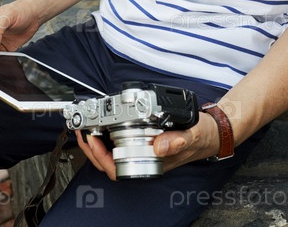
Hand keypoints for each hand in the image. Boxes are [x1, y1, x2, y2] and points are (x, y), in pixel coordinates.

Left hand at [76, 112, 220, 180]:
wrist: (212, 132)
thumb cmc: (203, 135)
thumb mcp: (193, 134)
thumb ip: (178, 140)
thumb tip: (159, 146)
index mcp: (154, 162)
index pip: (120, 170)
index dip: (101, 158)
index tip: (93, 139)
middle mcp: (146, 159)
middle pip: (110, 164)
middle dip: (92, 150)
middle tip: (82, 131)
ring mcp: (143, 151)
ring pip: (113, 155)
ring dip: (97, 143)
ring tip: (87, 127)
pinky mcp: (144, 141)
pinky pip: (120, 145)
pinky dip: (108, 136)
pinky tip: (103, 125)